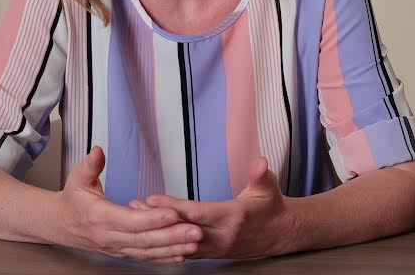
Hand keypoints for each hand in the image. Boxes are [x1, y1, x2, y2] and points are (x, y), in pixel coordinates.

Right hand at [54, 147, 202, 261]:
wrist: (60, 223)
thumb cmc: (72, 198)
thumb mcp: (77, 177)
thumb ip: (90, 165)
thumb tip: (98, 151)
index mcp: (99, 217)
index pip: (130, 220)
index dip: (153, 218)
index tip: (173, 213)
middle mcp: (109, 237)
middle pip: (144, 239)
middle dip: (172, 236)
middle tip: (196, 231)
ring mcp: (116, 247)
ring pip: (148, 251)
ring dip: (174, 248)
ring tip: (195, 242)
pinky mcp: (122, 251)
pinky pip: (146, 256)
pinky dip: (165, 257)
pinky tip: (182, 253)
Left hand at [133, 157, 296, 258]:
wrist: (281, 233)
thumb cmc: (272, 206)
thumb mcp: (269, 187)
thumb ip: (261, 175)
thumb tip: (261, 162)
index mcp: (233, 217)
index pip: (197, 213)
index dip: (174, 206)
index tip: (153, 198)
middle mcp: (222, 236)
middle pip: (182, 229)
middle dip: (157, 219)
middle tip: (133, 208)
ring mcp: (216, 247)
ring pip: (180, 241)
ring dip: (158, 231)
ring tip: (136, 217)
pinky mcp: (213, 252)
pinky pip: (186, 249)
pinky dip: (168, 241)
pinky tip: (153, 233)